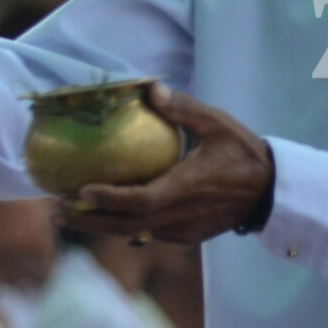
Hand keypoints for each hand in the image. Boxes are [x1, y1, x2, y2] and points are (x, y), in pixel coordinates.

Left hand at [71, 86, 274, 245]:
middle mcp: (179, 216)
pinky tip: (105, 216)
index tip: (81, 191)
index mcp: (184, 188)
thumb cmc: (243, 153)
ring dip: (101, 226)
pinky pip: (148, 234)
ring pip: (134, 234)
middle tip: (57, 209)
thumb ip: (183, 109)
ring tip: (70, 213)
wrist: (270, 192)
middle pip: (125, 226)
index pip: (139, 201)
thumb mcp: (217, 124)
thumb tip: (151, 90)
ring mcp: (183, 230)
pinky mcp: (187, 237)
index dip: (109, 200)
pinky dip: (124, 226)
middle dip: (89, 221)